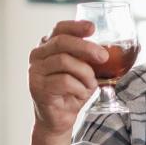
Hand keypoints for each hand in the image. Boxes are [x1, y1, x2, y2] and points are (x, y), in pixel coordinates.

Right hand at [29, 20, 107, 137]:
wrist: (60, 118)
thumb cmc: (73, 91)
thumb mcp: (85, 70)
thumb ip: (90, 58)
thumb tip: (110, 51)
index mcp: (49, 46)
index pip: (60, 28)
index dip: (76, 26)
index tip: (92, 28)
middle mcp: (38, 55)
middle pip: (62, 42)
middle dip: (86, 47)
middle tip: (103, 57)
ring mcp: (35, 71)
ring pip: (64, 61)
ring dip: (85, 74)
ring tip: (90, 85)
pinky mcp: (37, 87)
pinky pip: (64, 81)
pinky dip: (79, 88)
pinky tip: (81, 94)